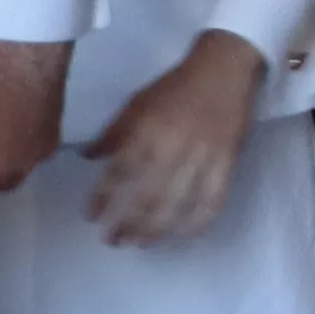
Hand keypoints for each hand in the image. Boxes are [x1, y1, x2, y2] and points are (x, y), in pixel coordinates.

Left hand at [90, 33, 268, 246]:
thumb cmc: (175, 87)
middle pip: (148, 197)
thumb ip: (113, 132)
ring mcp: (203, 159)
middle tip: (113, 240)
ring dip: (156, 229)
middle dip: (128, 223)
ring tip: (140, 243)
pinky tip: (183, 234)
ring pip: (177, 205)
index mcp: (148, 130)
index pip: (120, 172)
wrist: (224, 70)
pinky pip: (213, 201)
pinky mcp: (226, 165)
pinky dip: (198, 222)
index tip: (91, 216)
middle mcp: (173, 148)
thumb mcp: (137, 102)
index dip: (103, 197)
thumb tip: (88, 158)